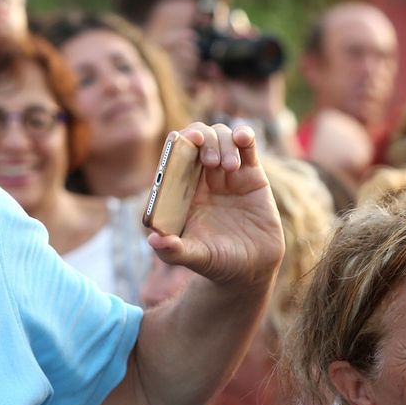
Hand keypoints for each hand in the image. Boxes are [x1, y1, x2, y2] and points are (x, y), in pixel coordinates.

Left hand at [147, 122, 283, 287]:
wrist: (251, 269)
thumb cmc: (216, 262)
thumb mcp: (193, 258)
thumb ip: (173, 251)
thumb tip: (152, 240)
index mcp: (181, 190)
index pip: (175, 156)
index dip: (178, 143)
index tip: (182, 140)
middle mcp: (202, 178)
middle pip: (198, 139)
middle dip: (202, 139)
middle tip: (210, 161)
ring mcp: (227, 174)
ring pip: (221, 137)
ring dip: (223, 143)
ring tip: (229, 168)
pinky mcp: (252, 175)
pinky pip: (247, 146)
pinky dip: (244, 136)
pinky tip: (243, 138)